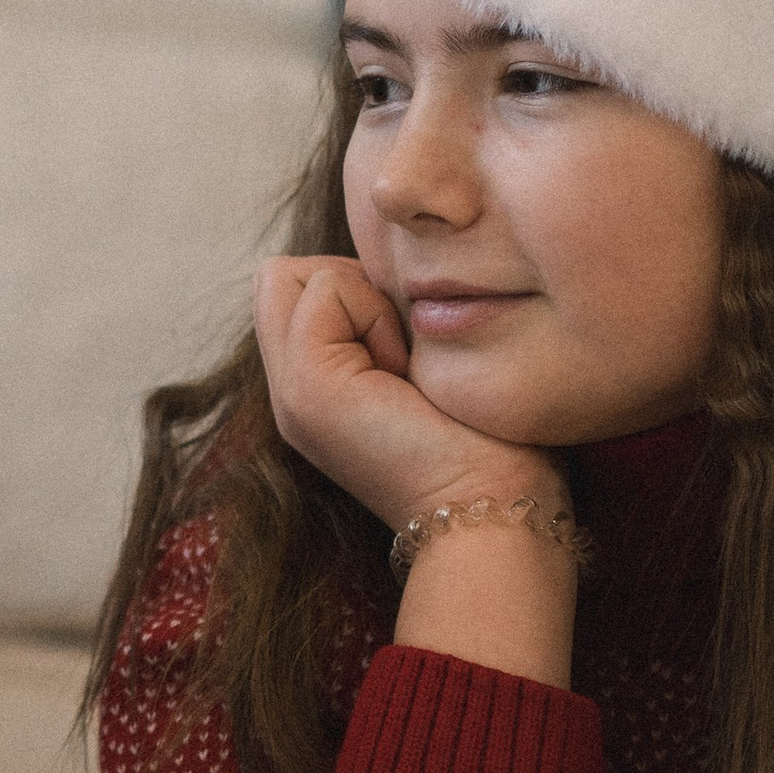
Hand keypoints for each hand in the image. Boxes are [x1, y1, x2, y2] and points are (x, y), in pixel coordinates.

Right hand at [253, 254, 556, 531]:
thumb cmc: (488, 439)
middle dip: (348, 285)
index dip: (352, 288)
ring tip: (404, 366)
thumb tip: (385, 265)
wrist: (492, 508)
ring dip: (362, 298)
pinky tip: (403, 371)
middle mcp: (288, 393)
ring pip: (291, 273)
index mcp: (315, 389)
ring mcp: (288, 392)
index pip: (292, 284)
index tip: (407, 348)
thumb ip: (385, 321)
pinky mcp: (306, 386)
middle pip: (280, 275)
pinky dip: (371, 310)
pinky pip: (323, 287)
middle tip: (402, 352)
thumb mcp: (425, 364)